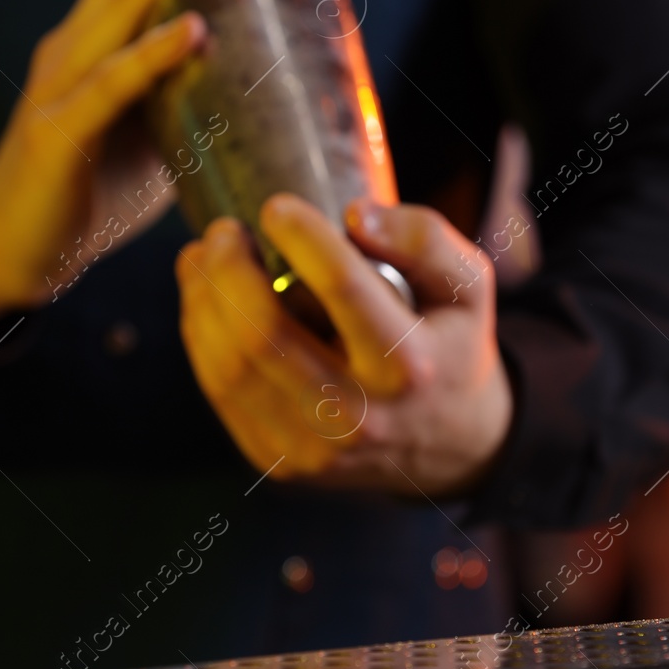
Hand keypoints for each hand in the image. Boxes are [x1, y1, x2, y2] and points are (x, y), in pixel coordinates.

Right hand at [0, 0, 285, 319]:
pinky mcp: (56, 135)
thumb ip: (197, 93)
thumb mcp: (158, 125)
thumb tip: (282, 85)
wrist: (20, 248)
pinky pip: (105, 85)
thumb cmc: (97, 186)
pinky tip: (194, 32)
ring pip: (117, 3)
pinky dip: (151, 53)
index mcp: (94, 35)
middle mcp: (73, 44)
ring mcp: (60, 85)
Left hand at [174, 194, 513, 496]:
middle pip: (263, 334)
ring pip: (229, 368)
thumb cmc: (451, 343)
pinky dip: (203, 339)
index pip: (342, 287)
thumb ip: (424, 240)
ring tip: (202, 258)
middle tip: (222, 230)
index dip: (300, 236)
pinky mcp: (283, 462)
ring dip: (201, 301)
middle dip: (226, 270)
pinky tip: (206, 303)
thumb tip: (354, 216)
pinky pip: (222, 395)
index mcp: (409, 366)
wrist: (449, 443)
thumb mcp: (467, 285)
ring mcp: (315, 449)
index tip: (276, 206)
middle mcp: (360, 417)